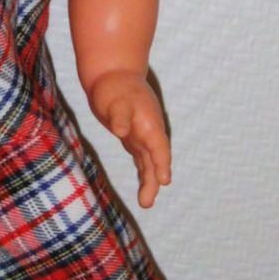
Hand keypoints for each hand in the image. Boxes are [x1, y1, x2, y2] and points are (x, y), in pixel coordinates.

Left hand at [86, 69, 171, 208]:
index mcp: (149, 124)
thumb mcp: (116, 99)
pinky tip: (144, 187)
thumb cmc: (115, 86)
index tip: (164, 180)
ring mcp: (142, 136)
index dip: (162, 163)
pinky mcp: (133, 138)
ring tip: (146, 203)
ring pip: (148, 162)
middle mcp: (149, 132)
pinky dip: (143, 172)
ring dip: (149, 181)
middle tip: (147, 202)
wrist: (114, 75)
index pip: (158, 147)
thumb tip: (120, 132)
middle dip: (153, 180)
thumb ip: (119, 115)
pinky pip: (141, 159)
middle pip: (155, 160)